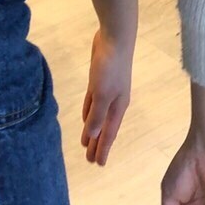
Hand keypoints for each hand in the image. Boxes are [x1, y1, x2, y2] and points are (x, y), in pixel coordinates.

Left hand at [81, 29, 132, 165]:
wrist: (115, 39)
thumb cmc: (110, 68)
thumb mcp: (102, 94)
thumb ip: (97, 115)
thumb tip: (94, 136)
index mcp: (118, 107)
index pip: (109, 134)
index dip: (103, 149)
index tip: (98, 164)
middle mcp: (114, 102)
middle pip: (104, 127)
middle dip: (98, 143)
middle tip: (90, 160)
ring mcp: (108, 91)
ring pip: (98, 116)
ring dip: (93, 130)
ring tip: (87, 144)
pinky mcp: (99, 80)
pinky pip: (93, 103)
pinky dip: (90, 113)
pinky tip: (86, 118)